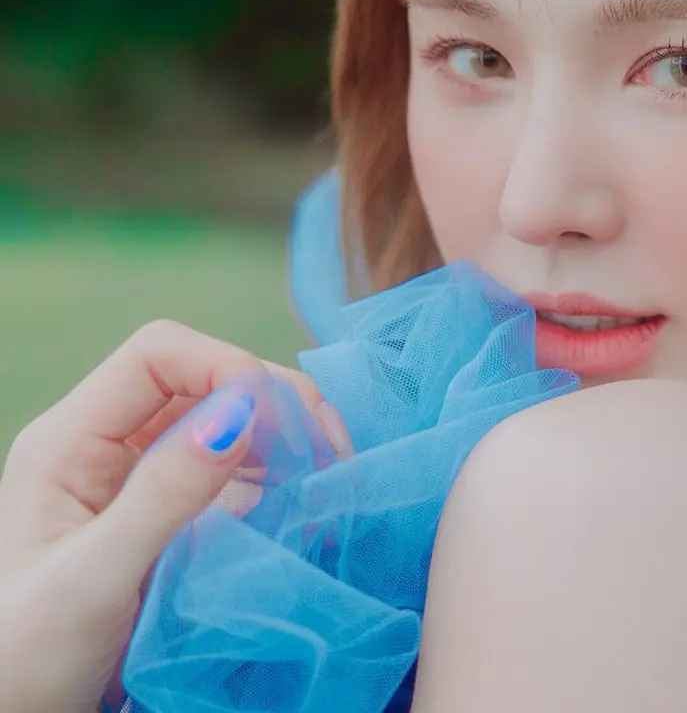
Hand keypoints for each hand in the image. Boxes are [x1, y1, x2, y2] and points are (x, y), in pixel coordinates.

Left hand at [0, 320, 351, 712]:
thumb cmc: (28, 658)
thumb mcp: (93, 579)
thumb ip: (164, 494)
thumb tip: (241, 415)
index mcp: (70, 440)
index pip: (159, 356)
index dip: (227, 367)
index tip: (284, 423)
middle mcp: (108, 444)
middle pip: (206, 378)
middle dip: (275, 400)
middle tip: (329, 452)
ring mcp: (144, 476)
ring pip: (231, 418)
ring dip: (287, 435)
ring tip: (327, 477)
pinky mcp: (176, 512)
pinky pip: (239, 468)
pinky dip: (283, 474)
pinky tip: (307, 504)